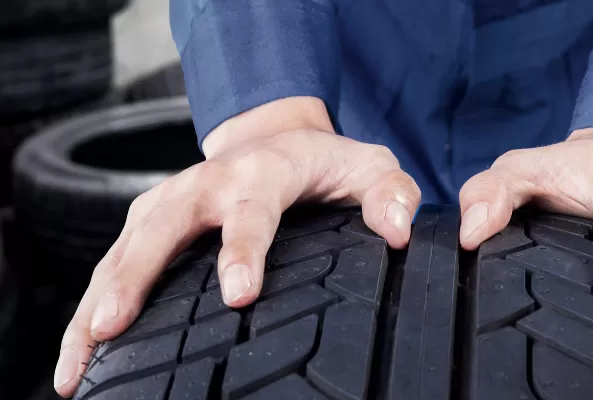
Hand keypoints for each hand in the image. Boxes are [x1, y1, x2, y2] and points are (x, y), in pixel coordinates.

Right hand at [53, 98, 420, 396]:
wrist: (276, 135)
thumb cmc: (324, 162)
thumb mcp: (368, 166)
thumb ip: (390, 193)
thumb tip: (398, 232)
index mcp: (262, 173)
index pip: (251, 213)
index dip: (242, 250)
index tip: (238, 295)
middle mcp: (205, 184)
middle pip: (161, 229)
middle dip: (135, 277)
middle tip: (114, 327)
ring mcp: (170, 201)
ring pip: (123, 250)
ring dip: (96, 300)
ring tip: (77, 361)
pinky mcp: (149, 220)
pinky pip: (112, 263)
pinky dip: (89, 306)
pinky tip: (77, 355)